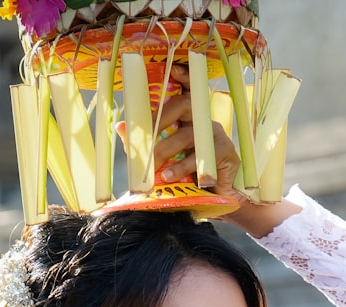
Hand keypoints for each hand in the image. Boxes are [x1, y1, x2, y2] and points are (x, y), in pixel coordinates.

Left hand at [153, 65, 240, 196]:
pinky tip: (168, 176)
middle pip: (184, 106)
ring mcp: (215, 136)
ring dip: (166, 150)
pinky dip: (182, 167)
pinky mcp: (225, 153)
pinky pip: (200, 157)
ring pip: (187, 135)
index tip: (174, 69)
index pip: (186, 92)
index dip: (183, 78)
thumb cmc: (190, 176)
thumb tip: (121, 127)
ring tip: (153, 168)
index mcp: (189, 119)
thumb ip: (144, 143)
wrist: (216, 198)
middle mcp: (202, 121)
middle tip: (145, 135)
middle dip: (160, 118)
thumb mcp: (165, 159)